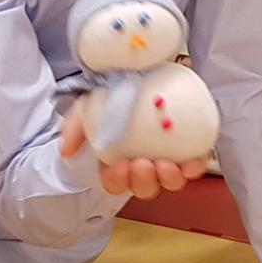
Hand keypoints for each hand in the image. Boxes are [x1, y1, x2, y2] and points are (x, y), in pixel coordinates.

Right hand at [59, 101, 209, 199]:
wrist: (142, 74)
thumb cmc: (115, 94)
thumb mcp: (89, 107)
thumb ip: (75, 127)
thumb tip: (67, 150)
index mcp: (118, 161)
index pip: (115, 183)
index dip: (116, 180)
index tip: (118, 166)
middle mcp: (143, 165)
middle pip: (144, 188)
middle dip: (142, 181)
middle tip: (141, 163)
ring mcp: (168, 159)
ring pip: (170, 182)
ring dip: (168, 178)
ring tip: (165, 163)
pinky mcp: (190, 150)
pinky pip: (194, 166)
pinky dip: (194, 167)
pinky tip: (191, 161)